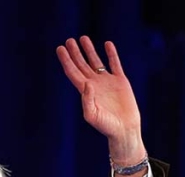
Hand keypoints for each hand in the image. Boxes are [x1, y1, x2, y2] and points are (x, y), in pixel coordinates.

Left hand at [56, 35, 145, 167]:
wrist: (124, 129)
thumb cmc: (106, 127)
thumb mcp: (92, 116)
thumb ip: (87, 100)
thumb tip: (87, 83)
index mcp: (85, 92)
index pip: (72, 72)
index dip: (66, 60)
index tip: (60, 48)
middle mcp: (94, 85)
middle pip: (81, 65)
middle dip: (74, 53)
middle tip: (68, 41)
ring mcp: (107, 82)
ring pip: (96, 62)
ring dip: (89, 50)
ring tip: (83, 38)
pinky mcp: (120, 81)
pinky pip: (115, 64)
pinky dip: (111, 54)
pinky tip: (107, 44)